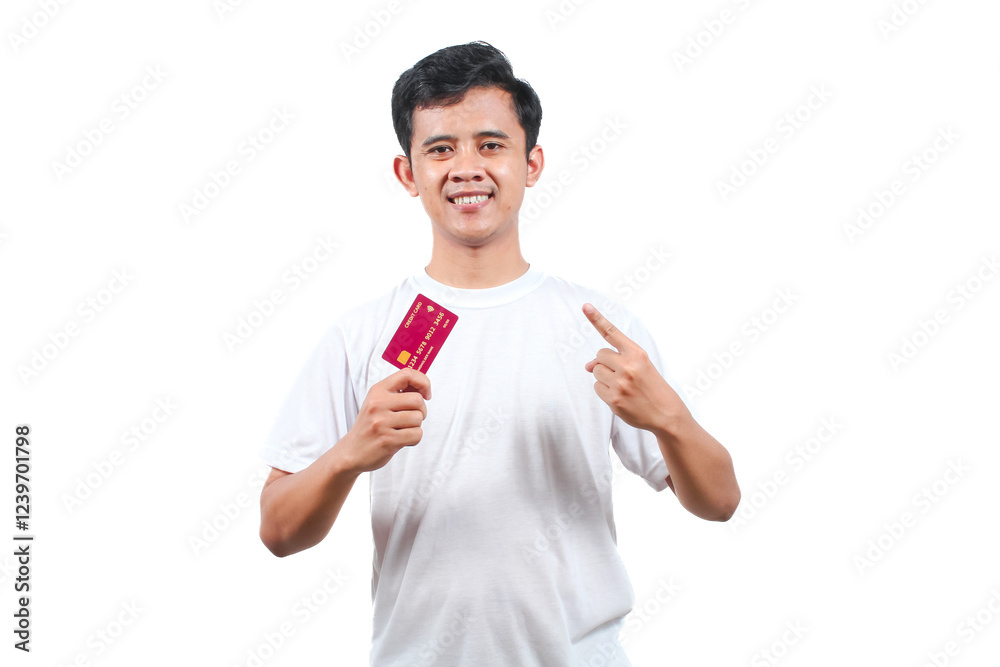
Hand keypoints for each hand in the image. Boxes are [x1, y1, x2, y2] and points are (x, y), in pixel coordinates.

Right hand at [337, 368, 430, 473]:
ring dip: (416, 426)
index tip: (426, 393)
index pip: (407, 374)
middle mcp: (378, 404)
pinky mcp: (387, 440)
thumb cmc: (370, 426)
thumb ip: (397, 393)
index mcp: (378, 391)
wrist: (352, 452)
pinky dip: (414, 439)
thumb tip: (423, 387)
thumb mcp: (377, 402)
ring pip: (418, 418)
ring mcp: (381, 422)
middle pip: (417, 400)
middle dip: (421, 411)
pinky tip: (402, 440)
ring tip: (402, 430)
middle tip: (412, 418)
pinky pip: (416, 435)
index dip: (423, 382)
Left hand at [582, 302, 688, 433]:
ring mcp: (620, 384)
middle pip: (599, 355)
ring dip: (604, 377)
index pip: (612, 333)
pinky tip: (620, 396)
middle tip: (622, 373)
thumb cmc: (651, 386)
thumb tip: (587, 366)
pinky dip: (604, 391)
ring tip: (623, 386)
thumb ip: (615, 360)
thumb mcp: (640, 367)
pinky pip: (597, 388)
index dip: (596, 318)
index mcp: (637, 353)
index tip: (585, 306)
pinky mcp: (614, 400)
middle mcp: (628, 366)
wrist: (667, 414)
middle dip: (606, 362)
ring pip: (596, 371)